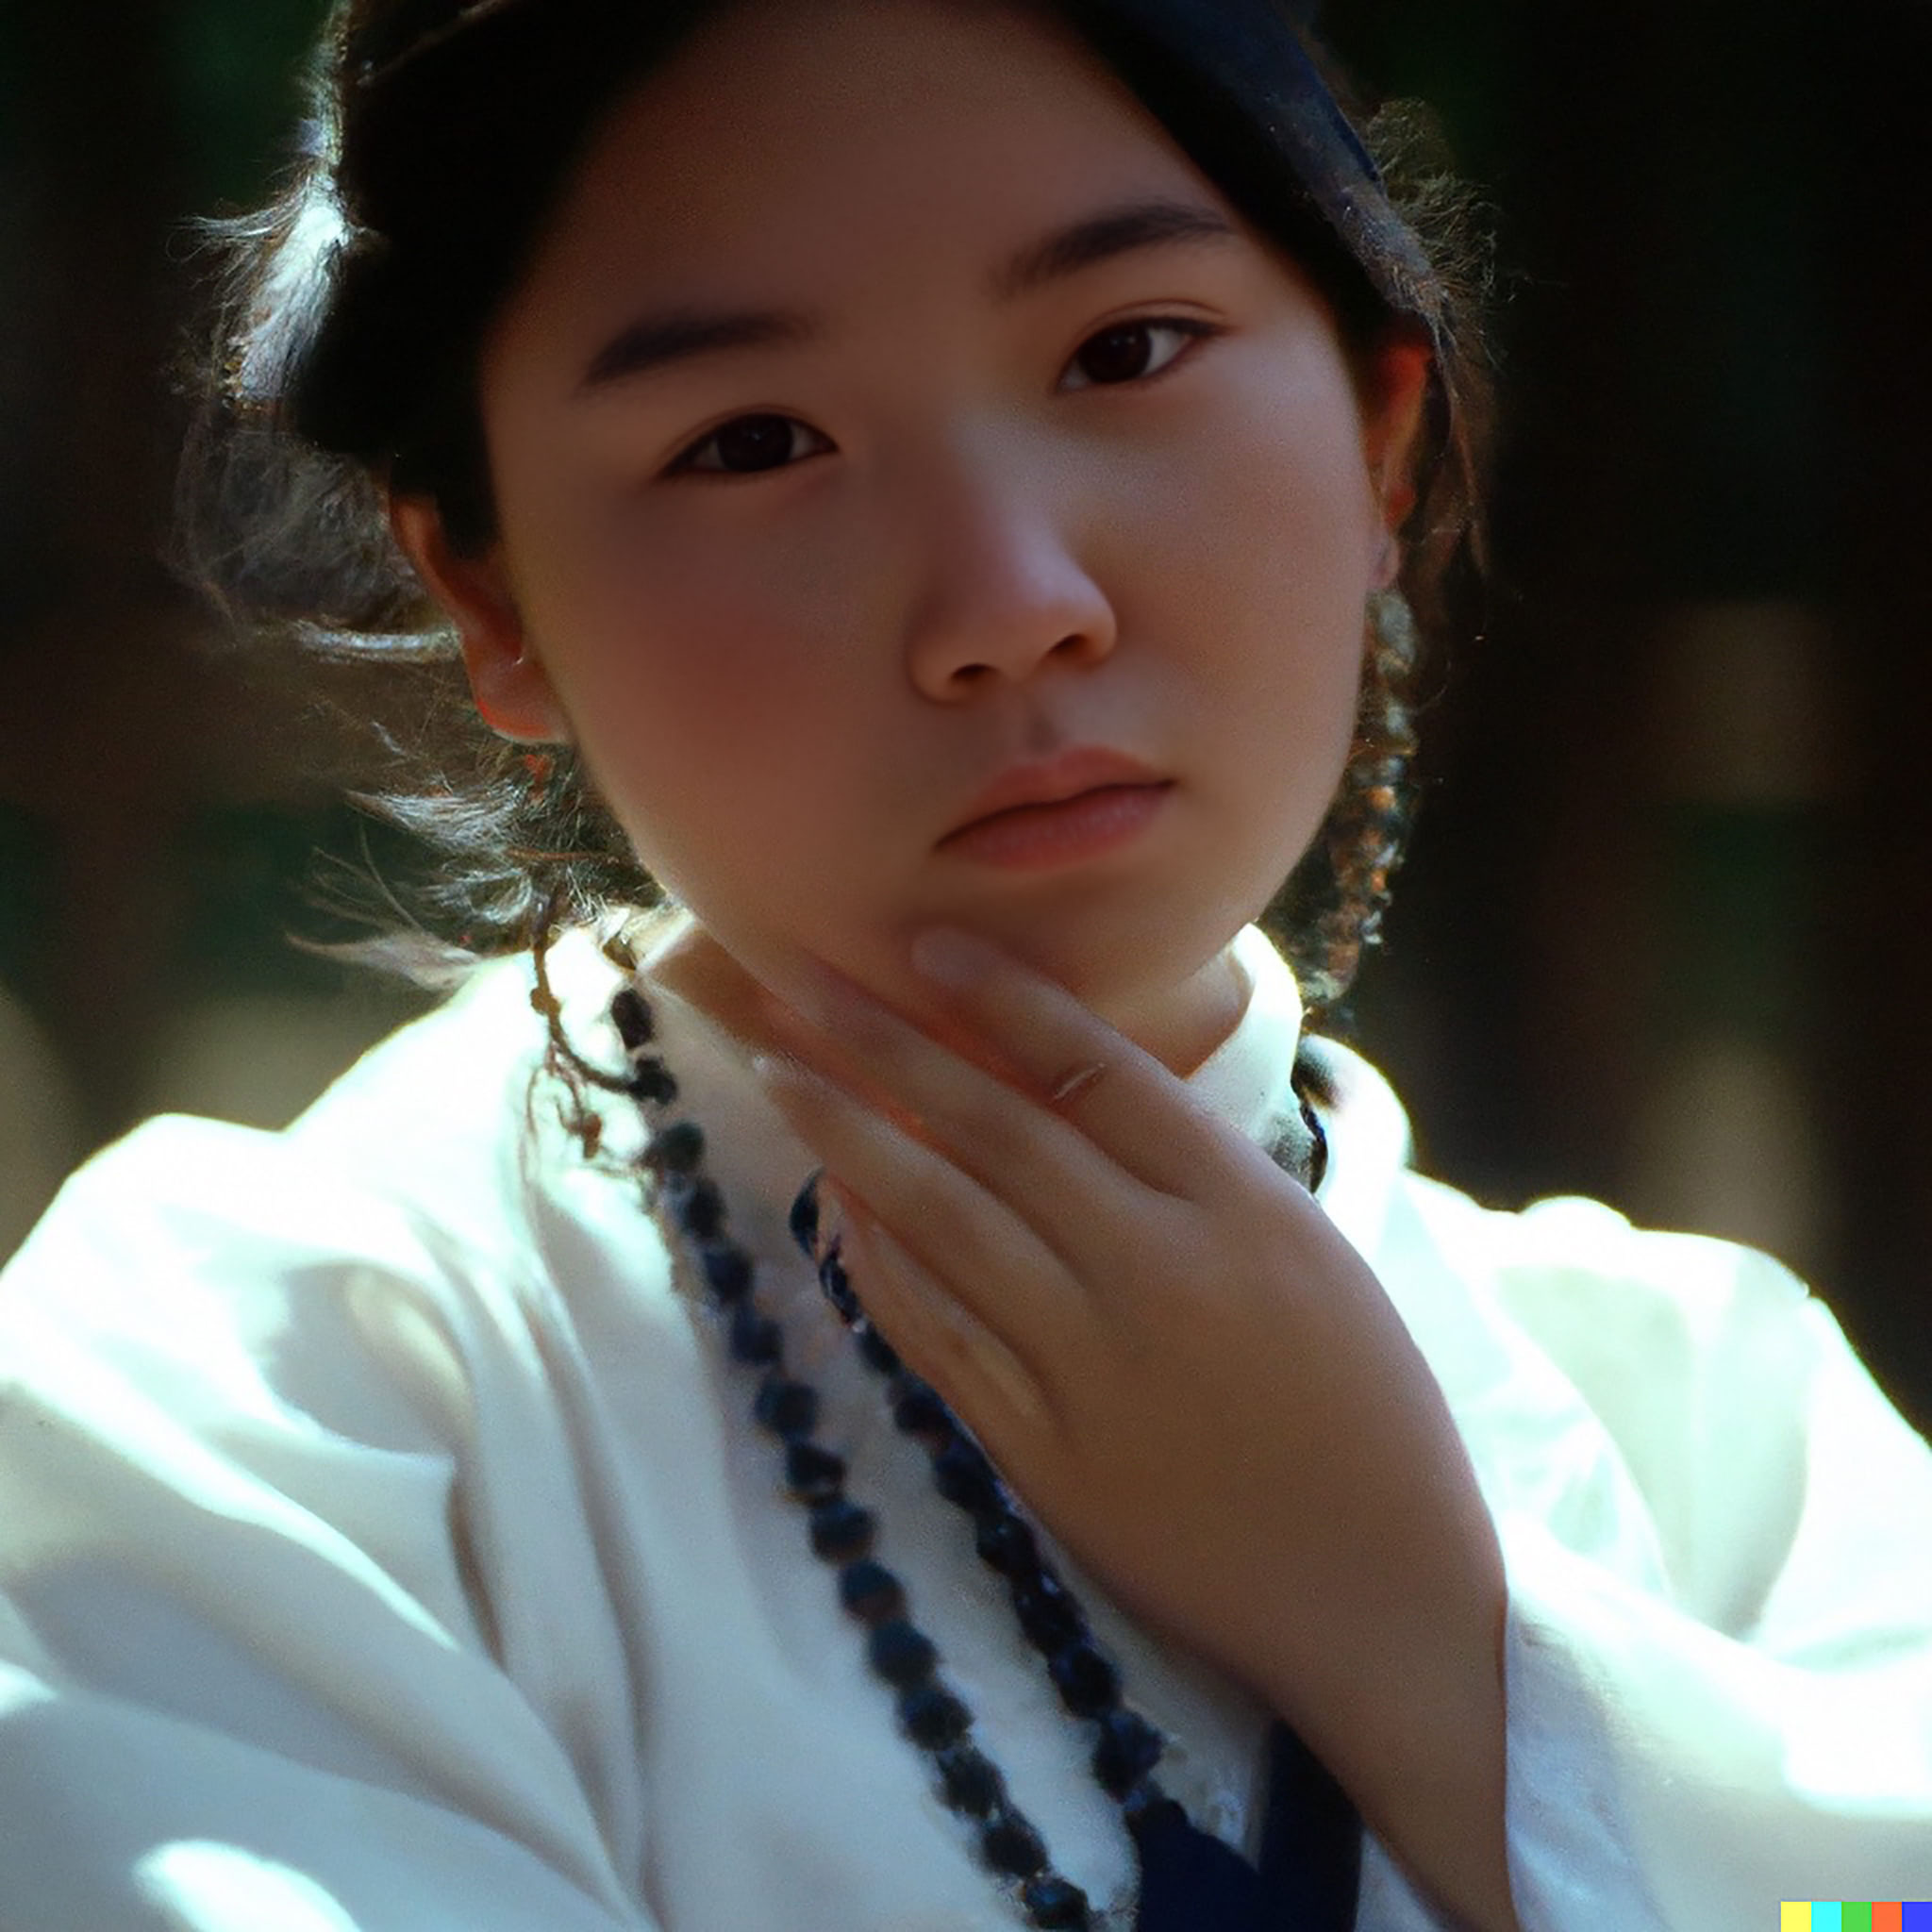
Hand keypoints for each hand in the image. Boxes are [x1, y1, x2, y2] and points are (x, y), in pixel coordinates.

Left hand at [748, 928, 1517, 1931]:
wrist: (1374, 1587)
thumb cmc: (1366, 1407)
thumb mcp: (1309, 1252)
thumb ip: (1196, 1172)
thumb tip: (1069, 1092)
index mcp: (1238, 1206)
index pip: (1094, 1069)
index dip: (1000, 998)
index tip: (925, 946)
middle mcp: (1153, 1267)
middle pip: (994, 1128)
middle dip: (884, 1044)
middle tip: (796, 977)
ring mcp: (1086, 1362)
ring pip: (942, 1221)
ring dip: (850, 1138)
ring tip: (779, 1071)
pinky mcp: (1040, 1447)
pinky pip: (936, 1334)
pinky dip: (878, 1264)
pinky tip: (835, 1210)